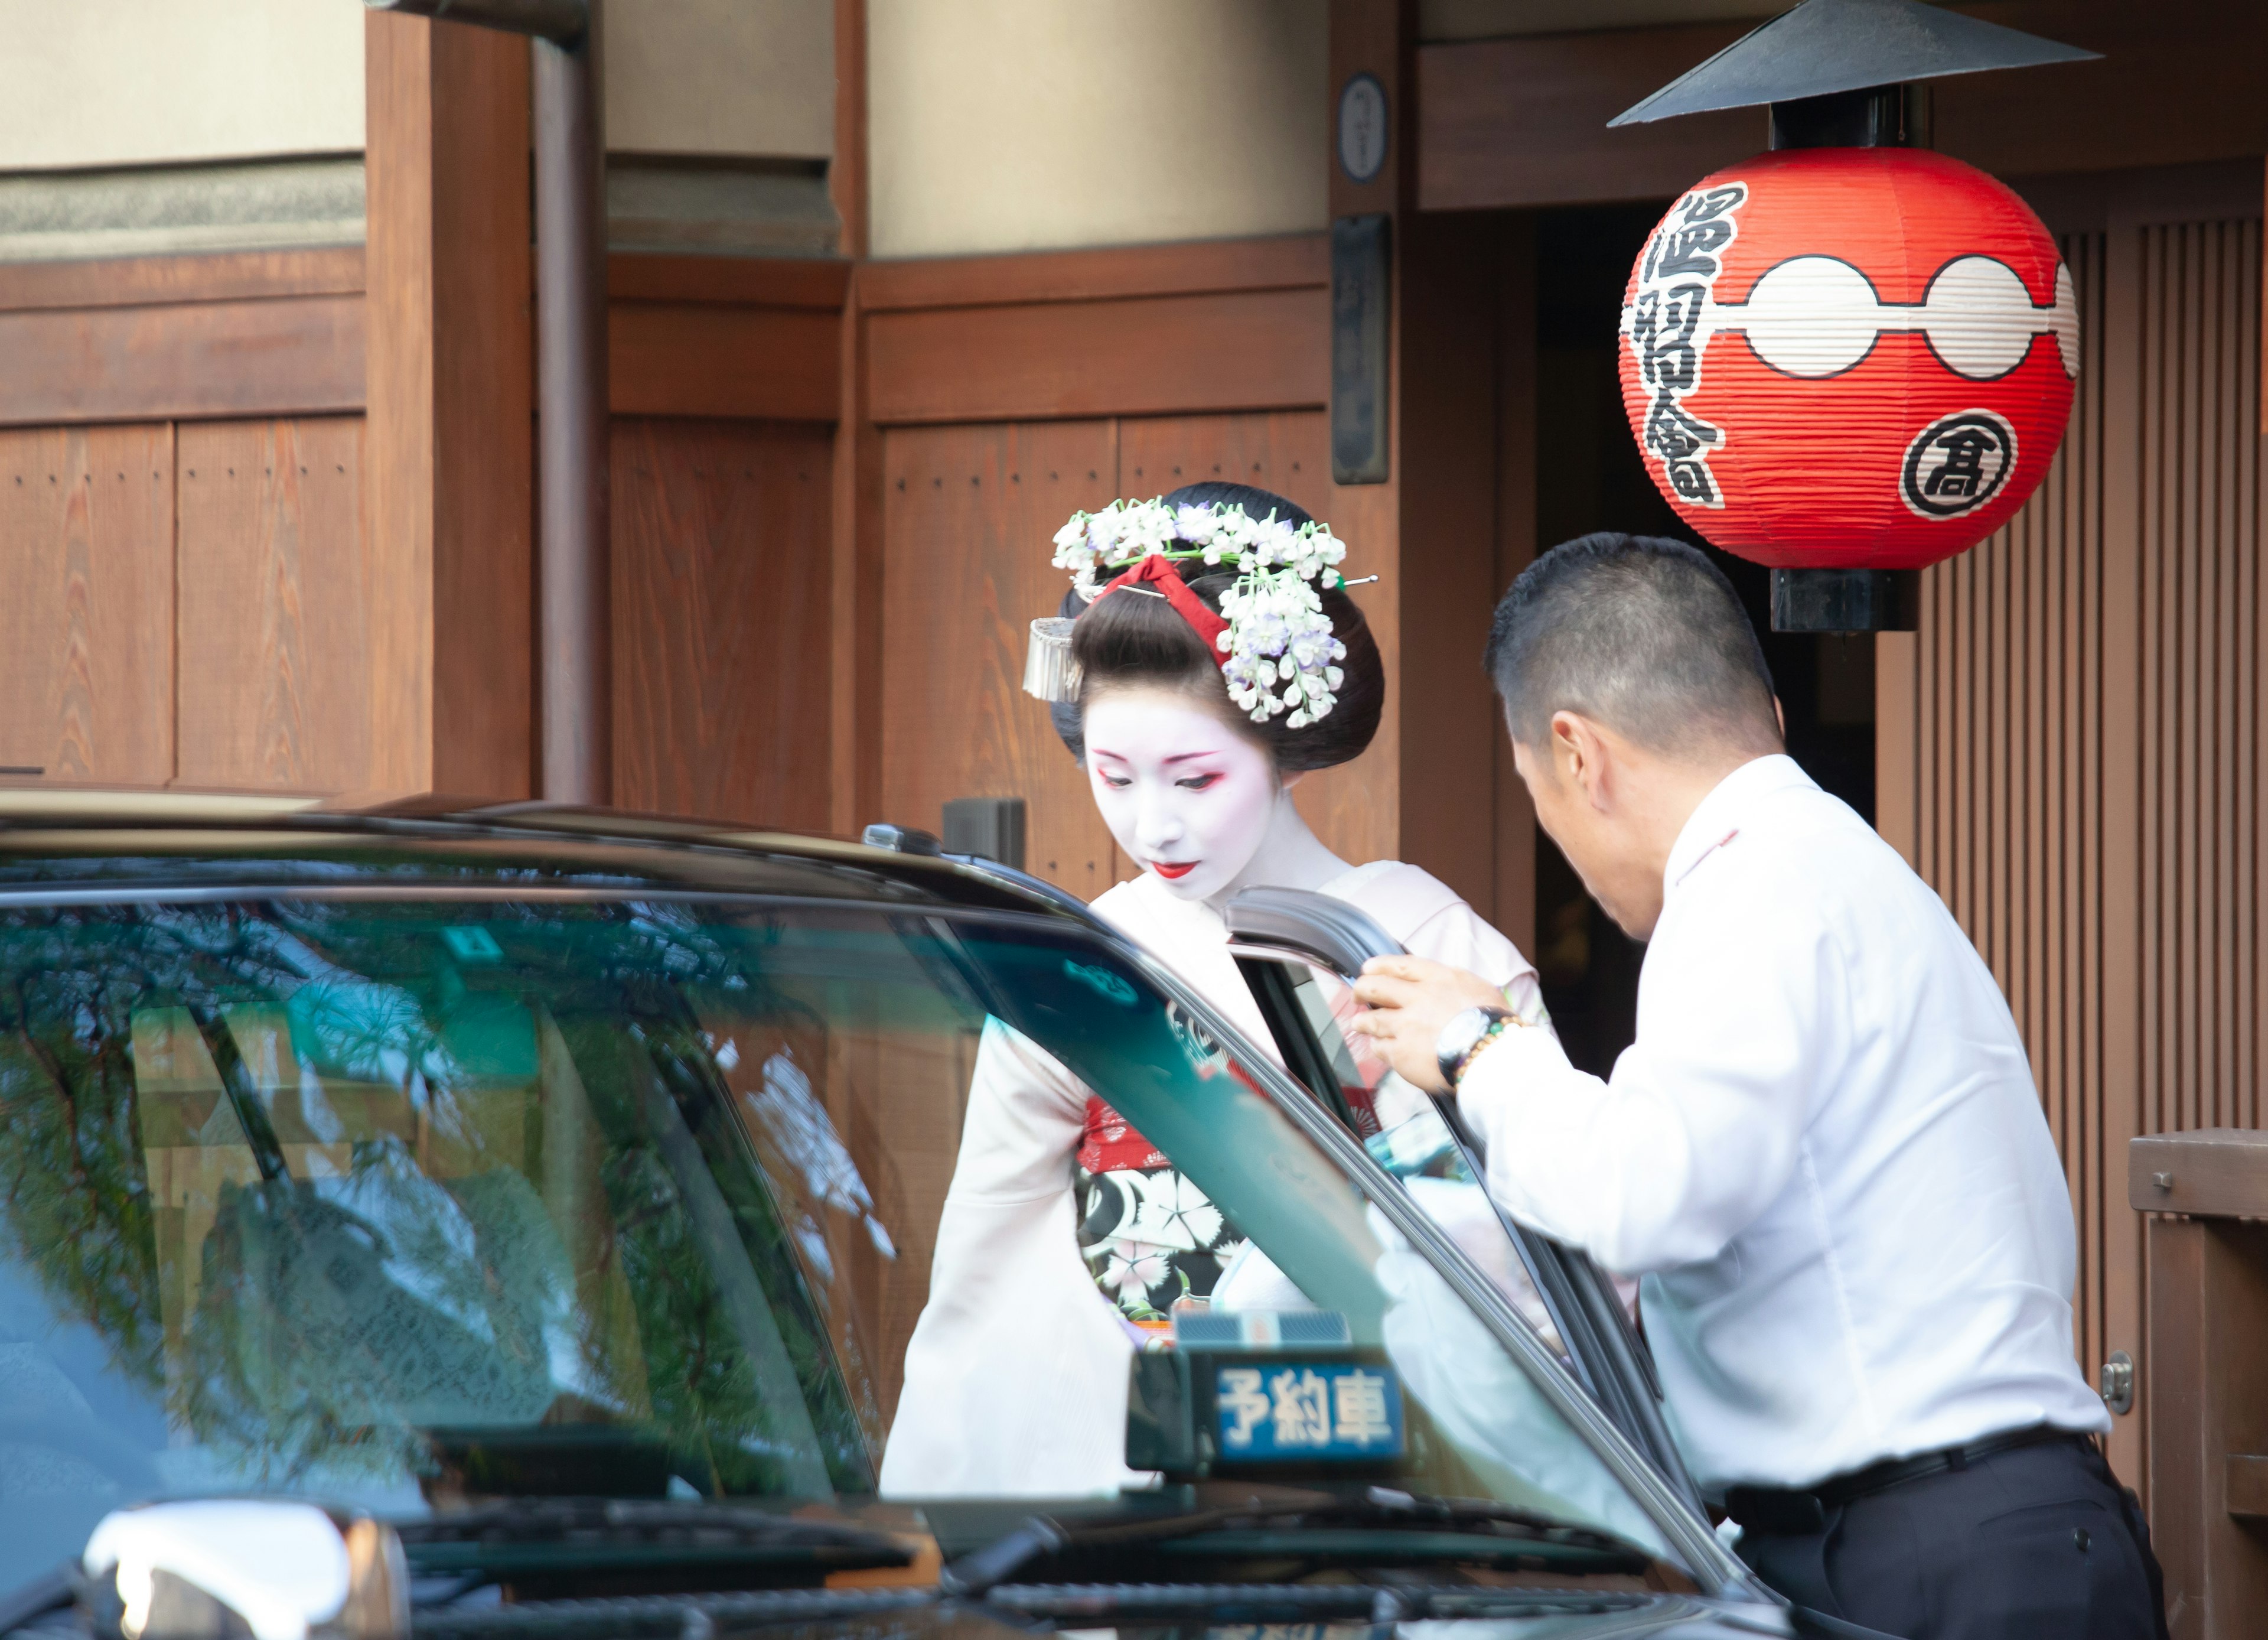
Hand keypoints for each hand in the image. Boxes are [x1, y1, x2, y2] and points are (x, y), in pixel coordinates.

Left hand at [1346, 956, 1509, 1093]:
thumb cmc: (1495, 1027)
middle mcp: (1418, 998)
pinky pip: (1379, 1047)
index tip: (1369, 968)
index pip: (1401, 965)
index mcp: (1440, 979)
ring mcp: (1406, 1025)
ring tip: (1359, 1023)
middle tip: (1358, 994)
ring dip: (1363, 1020)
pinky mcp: (1401, 1053)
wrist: (1493, 1058)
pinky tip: (1378, 1047)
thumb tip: (1446, 985)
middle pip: (1376, 987)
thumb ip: (1457, 985)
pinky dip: (1377, 1046)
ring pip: (1372, 1019)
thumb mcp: (1481, 991)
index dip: (1380, 965)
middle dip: (1362, 989)